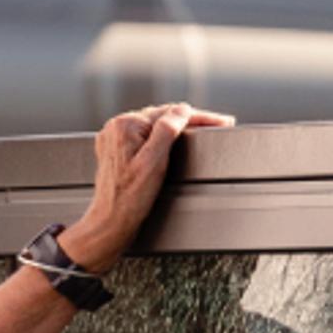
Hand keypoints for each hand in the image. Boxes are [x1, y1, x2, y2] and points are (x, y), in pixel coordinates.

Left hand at [64, 100, 234, 274]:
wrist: (111, 221)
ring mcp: (113, 139)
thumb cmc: (130, 198)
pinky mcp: (114, 151)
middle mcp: (115, 129)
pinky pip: (143, 137)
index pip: (169, 113)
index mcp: (124, 126)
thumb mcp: (155, 162)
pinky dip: (161, 137)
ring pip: (152, 126)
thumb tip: (181, 110)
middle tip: (217, 123)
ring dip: (176, 127)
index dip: (199, 117)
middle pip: (160, 117)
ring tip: (201, 128)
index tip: (221, 121)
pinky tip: (174, 141)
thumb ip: (167, 131)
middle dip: (190, 120)